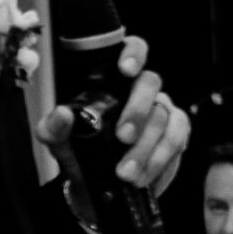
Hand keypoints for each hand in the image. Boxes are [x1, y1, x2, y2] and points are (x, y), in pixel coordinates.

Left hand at [35, 39, 186, 195]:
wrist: (95, 183)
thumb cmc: (78, 152)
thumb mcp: (57, 140)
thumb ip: (54, 127)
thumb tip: (62, 113)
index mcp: (115, 81)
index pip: (133, 50)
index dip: (133, 54)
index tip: (125, 70)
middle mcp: (143, 92)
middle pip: (151, 83)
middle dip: (138, 111)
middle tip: (123, 137)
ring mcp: (164, 112)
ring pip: (168, 118)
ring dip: (150, 148)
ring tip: (128, 173)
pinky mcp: (177, 136)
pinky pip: (179, 143)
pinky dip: (161, 163)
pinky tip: (145, 178)